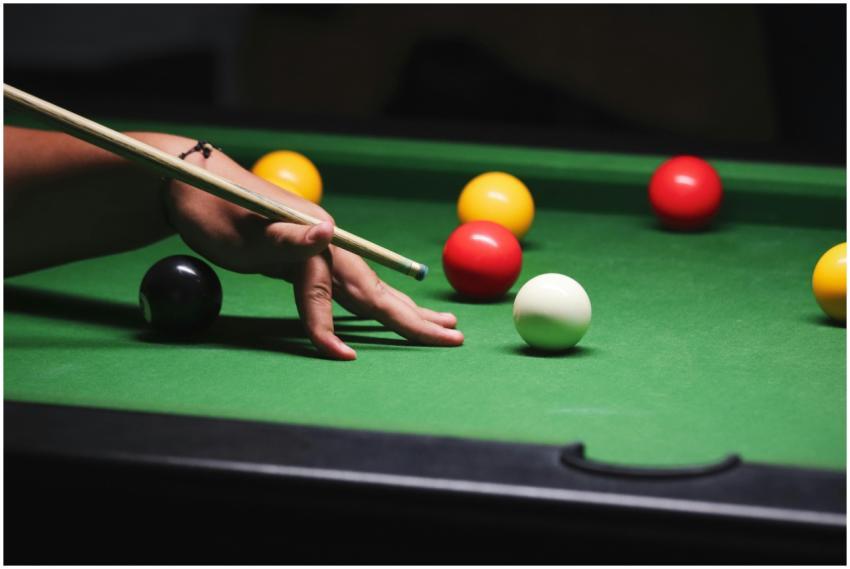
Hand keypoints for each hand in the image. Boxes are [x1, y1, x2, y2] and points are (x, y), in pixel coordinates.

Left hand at [164, 150, 463, 359]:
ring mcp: (326, 251)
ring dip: (408, 311)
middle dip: (414, 320)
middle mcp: (330, 245)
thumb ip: (289, 236)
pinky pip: (355, 290)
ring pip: (373, 290)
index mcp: (316, 238)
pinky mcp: (315, 258)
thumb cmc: (214, 210)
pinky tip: (393, 307)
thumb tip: (326, 232)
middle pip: (376, 292)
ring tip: (441, 324)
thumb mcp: (244, 228)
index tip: (344, 361)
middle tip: (455, 338)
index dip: (333, 329)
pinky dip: (381, 303)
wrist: (197, 184)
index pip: (331, 294)